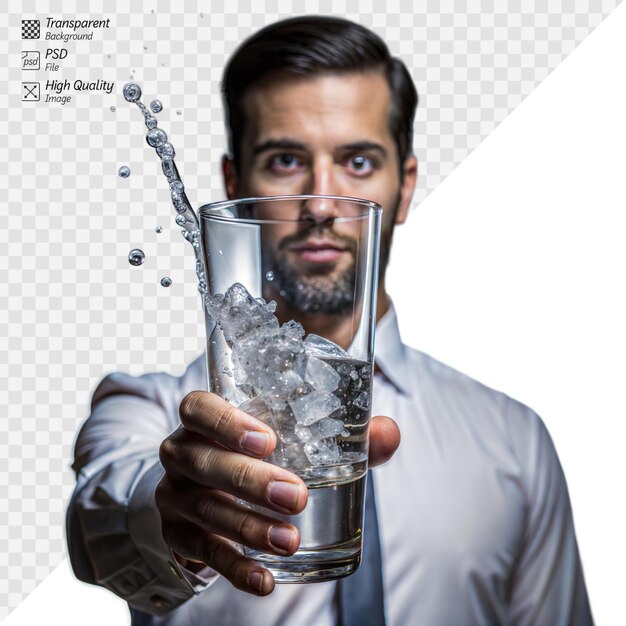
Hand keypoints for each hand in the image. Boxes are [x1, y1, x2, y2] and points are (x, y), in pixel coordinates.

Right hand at [156, 391, 399, 596]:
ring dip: (248, 527)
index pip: (198, 408)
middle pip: (202, 461)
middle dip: (249, 480)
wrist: (201, 492)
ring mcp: (174, 495)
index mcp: (204, 419)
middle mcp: (182, 453)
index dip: (226, 421)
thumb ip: (341, 433)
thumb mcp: (289, 437)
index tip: (269, 440)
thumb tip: (388, 434)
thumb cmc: (255, 454)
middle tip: (296, 496)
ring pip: (204, 510)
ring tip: (290, 541)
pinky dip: (234, 568)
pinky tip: (265, 579)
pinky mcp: (178, 536)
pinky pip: (202, 553)